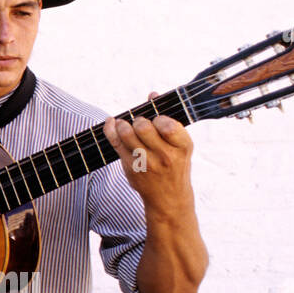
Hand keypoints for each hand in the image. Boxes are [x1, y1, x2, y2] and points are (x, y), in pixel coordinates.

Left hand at [102, 93, 195, 211]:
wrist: (168, 198)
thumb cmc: (175, 165)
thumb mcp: (179, 145)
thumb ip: (168, 119)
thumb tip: (152, 94)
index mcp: (182, 147)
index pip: (168, 125)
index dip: (159, 118)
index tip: (157, 119)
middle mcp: (165, 156)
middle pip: (144, 127)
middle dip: (139, 120)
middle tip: (139, 122)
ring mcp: (146, 163)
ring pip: (127, 134)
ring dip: (123, 124)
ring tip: (124, 124)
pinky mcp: (130, 167)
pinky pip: (116, 143)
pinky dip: (110, 129)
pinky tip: (111, 123)